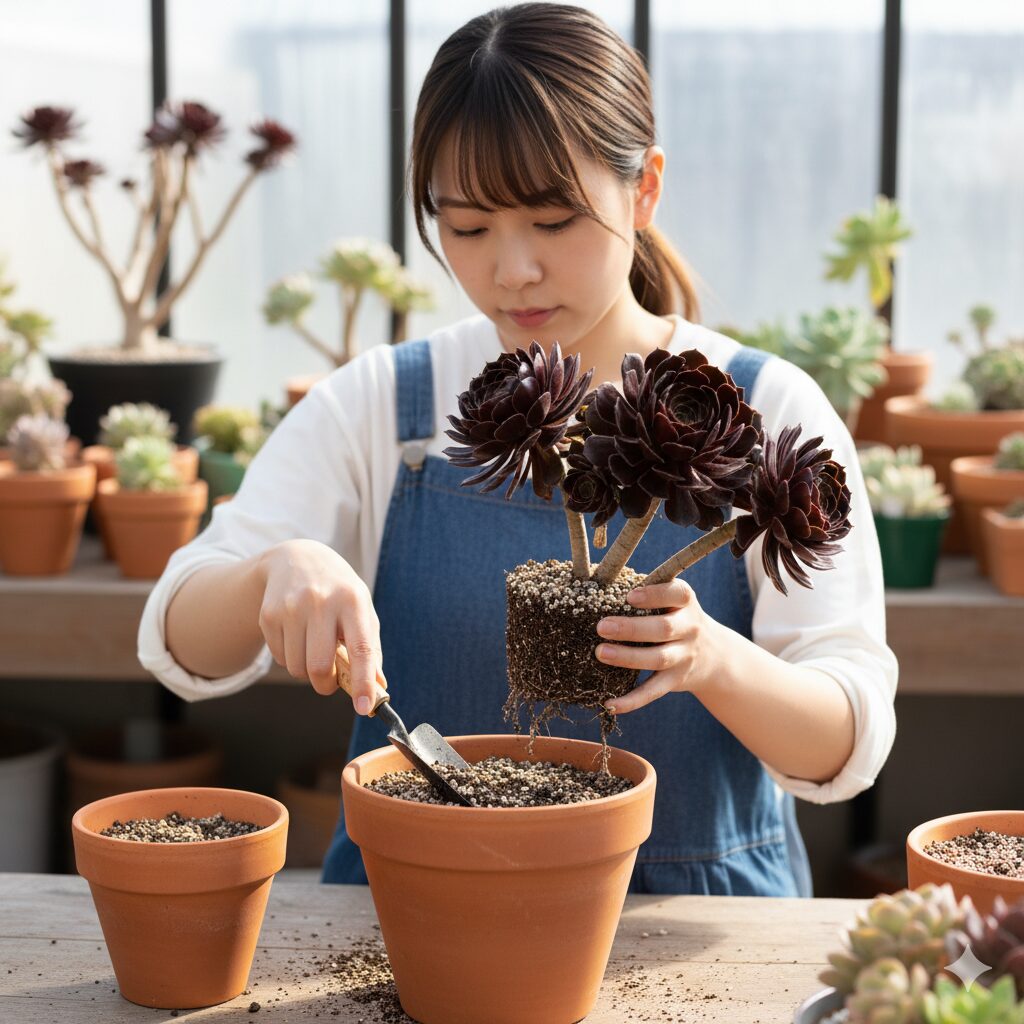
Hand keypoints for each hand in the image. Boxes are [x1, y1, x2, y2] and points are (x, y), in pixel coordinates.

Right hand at [257, 539, 384, 712]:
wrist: (298, 559)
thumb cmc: (339, 592)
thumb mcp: (361, 609)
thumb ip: (371, 648)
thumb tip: (378, 688)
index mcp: (352, 601)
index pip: (361, 648)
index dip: (363, 681)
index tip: (365, 708)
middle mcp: (321, 602)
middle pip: (320, 666)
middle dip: (326, 684)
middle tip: (330, 679)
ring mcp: (291, 607)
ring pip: (297, 668)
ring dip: (307, 671)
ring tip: (313, 648)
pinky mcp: (269, 614)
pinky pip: (279, 658)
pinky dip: (290, 658)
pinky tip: (296, 635)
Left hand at [594, 579, 724, 713]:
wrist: (714, 655)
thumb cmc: (676, 617)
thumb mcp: (673, 600)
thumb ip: (647, 592)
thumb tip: (598, 587)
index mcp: (686, 602)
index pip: (676, 594)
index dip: (654, 595)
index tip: (629, 596)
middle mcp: (690, 628)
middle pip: (663, 629)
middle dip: (632, 629)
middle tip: (601, 627)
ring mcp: (684, 656)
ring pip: (657, 658)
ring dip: (627, 657)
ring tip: (600, 652)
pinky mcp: (675, 680)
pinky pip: (653, 691)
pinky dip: (632, 701)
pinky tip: (610, 705)